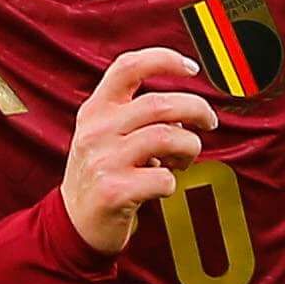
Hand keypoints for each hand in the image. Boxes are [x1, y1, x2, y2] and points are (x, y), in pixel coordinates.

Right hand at [61, 47, 217, 253]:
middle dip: (197, 109)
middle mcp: (96, 131)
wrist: (75, 224)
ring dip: (189, 147)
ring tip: (183, 160)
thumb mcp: (105, 135)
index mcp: (95, 110)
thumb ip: (137, 115)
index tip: (192, 68)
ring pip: (168, 137)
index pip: (127, 67)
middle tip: (209, 122)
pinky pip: (164, 179)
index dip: (163, 59)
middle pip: (159, 104)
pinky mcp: (114, 192)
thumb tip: (186, 111)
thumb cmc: (102, 175)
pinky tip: (161, 186)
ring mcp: (103, 161)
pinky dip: (173, 182)